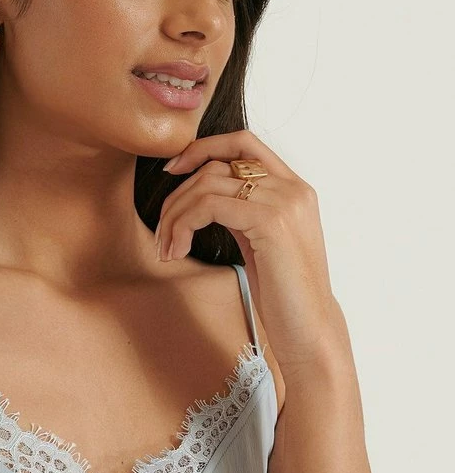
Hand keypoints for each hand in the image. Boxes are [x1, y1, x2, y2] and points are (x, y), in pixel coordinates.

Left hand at [155, 129, 341, 373]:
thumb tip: (203, 197)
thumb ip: (242, 212)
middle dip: (178, 195)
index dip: (202, 148)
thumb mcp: (261, 243)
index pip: (243, 142)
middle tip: (162, 232)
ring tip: (167, 248)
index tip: (172, 170)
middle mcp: (292, 188)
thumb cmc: (285, 296)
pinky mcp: (270, 221)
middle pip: (217, 164)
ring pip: (207, 183)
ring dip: (175, 215)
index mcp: (294, 189)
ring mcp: (284, 201)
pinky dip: (183, 224)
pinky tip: (177, 251)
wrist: (310, 331)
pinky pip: (209, 205)